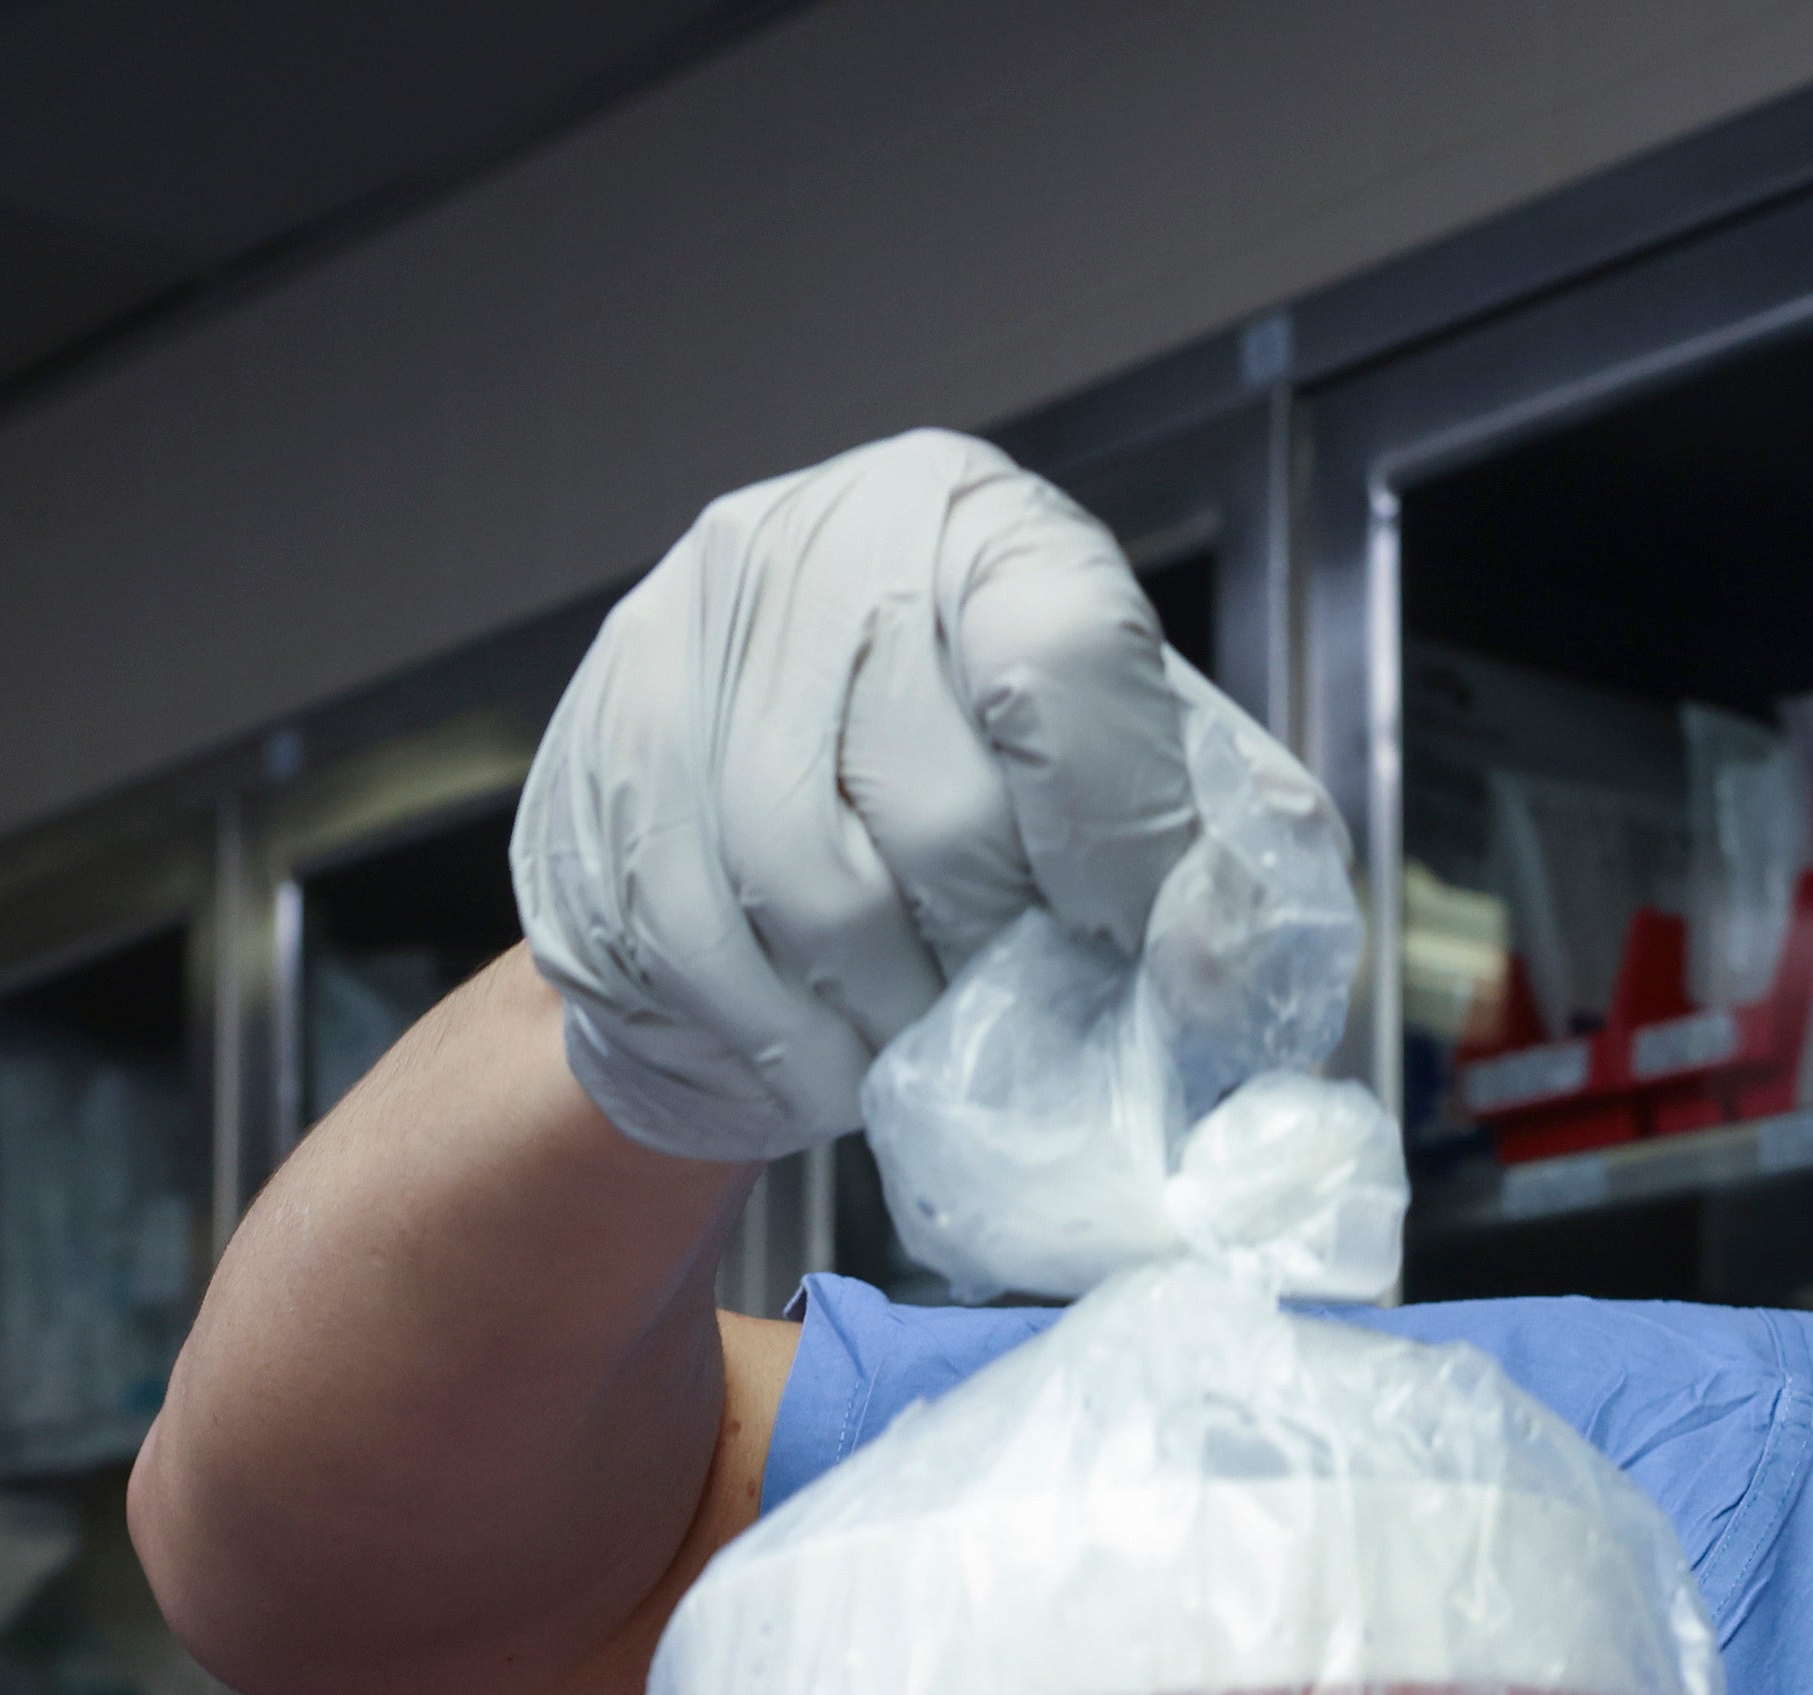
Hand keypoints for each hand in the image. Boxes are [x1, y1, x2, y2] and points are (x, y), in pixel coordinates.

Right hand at [514, 431, 1200, 1161]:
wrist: (768, 819)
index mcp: (977, 520)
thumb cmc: (970, 791)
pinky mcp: (597, 759)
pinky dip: (787, 1042)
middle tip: (1016, 1005)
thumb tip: (1214, 972)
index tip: (1128, 937)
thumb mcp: (1128, 779)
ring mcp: (683, 644)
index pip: (1065, 657)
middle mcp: (818, 549)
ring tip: (927, 1045)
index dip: (1114, 834)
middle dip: (994, 951)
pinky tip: (832, 1057)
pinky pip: (700, 945)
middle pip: (936, 806)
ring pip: (808, 891)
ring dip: (888, 1014)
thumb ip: (1214, 852)